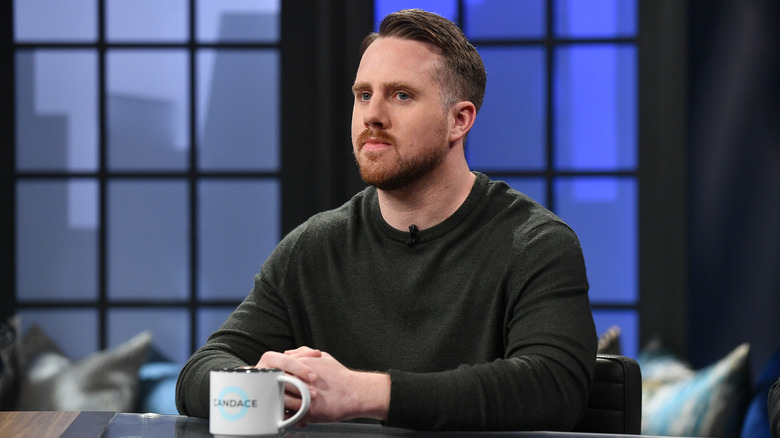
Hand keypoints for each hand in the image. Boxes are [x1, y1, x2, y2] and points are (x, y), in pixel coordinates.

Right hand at [256, 349, 319, 417]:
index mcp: (271, 360)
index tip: (313, 376)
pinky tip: (295, 414)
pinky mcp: (262, 404)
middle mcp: (264, 373)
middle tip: (313, 393)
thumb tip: (315, 354)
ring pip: (276, 396)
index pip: (286, 362)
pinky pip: (273, 410)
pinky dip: (286, 413)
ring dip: (293, 402)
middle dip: (299, 387)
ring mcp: (261, 389)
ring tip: (305, 405)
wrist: (266, 386)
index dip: (301, 369)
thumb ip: (304, 354)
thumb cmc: (284, 370)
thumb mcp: (293, 358)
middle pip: (281, 380)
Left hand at [257, 347, 389, 423]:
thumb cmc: (340, 376)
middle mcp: (299, 380)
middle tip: (273, 393)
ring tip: (278, 406)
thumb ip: (304, 352)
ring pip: (280, 401)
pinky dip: (286, 417)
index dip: (274, 376)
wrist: (354, 392)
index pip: (278, 369)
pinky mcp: (306, 411)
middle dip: (273, 389)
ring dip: (278, 404)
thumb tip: (289, 353)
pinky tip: (287, 417)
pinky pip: (289, 416)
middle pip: (276, 385)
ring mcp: (301, 396)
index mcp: (300, 366)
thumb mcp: (323, 357)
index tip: (274, 380)